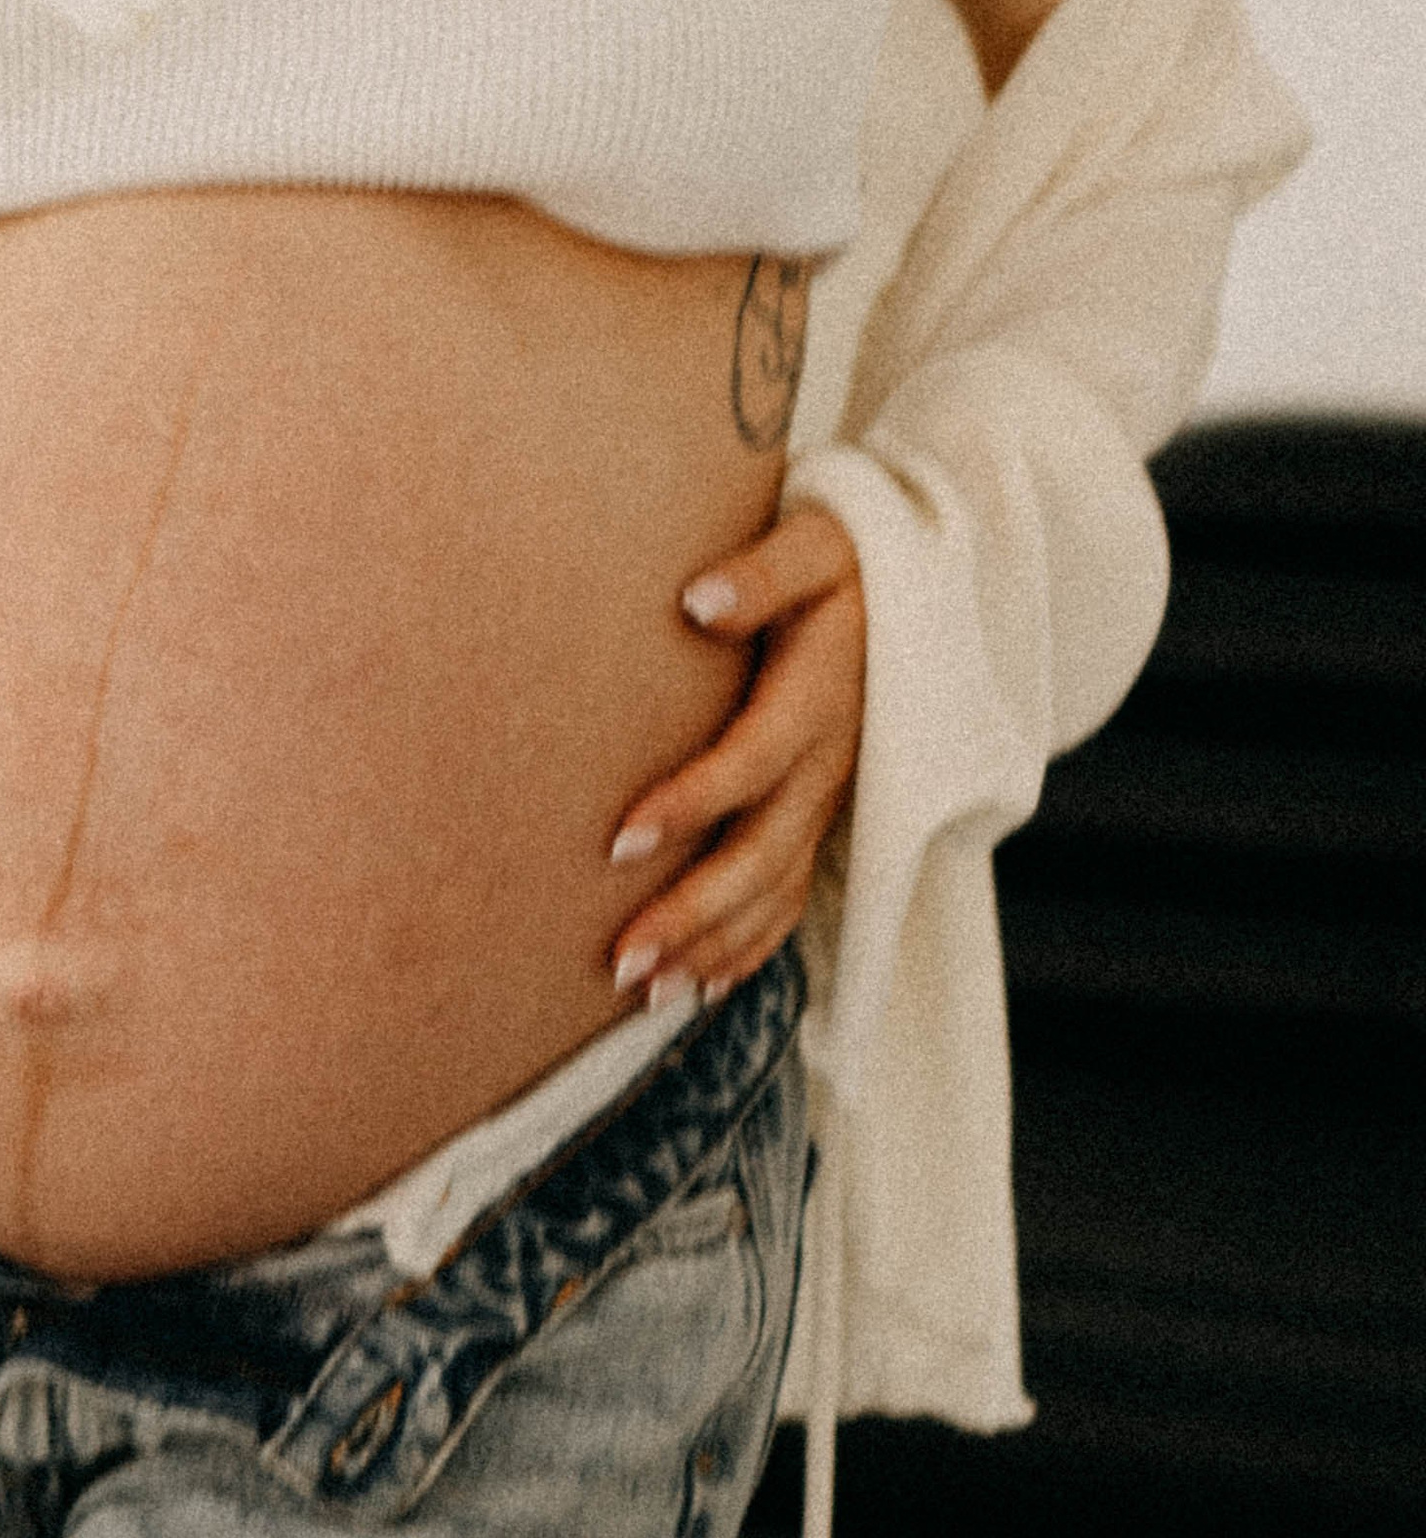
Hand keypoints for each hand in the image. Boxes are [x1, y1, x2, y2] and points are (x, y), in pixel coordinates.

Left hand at [603, 505, 865, 1005]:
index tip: (621, 837)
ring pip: (777, 891)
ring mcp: (835, 797)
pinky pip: (795, 896)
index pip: (755, 760)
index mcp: (823, 696)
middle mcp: (833, 761)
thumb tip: (696, 599)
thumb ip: (761, 573)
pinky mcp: (830, 813)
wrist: (916, 579)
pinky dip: (751, 948)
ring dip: (713, 947)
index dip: (694, 802)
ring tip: (642, 993)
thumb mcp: (812, 544)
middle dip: (693, 913)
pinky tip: (701, 987)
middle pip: (763, 853)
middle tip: (621, 959)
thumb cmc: (843, 554)